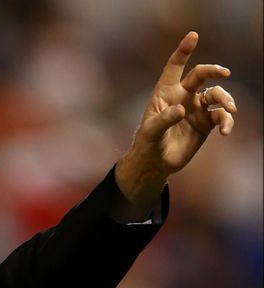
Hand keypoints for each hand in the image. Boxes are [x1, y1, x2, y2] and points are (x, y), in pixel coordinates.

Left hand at [114, 31, 236, 217]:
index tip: (193, 36)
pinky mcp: (206, 123)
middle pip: (201, 75)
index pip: (174, 67)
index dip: (183, 51)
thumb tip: (182, 109)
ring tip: (229, 110)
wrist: (156, 162)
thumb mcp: (150, 132)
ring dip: (226, 99)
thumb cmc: (147, 143)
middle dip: (213, 71)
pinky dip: (227, 121)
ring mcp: (196, 108)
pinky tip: (225, 131)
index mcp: (165, 92)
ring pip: (216, 95)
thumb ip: (163, 119)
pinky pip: (221, 116)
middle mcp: (183, 96)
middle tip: (223, 73)